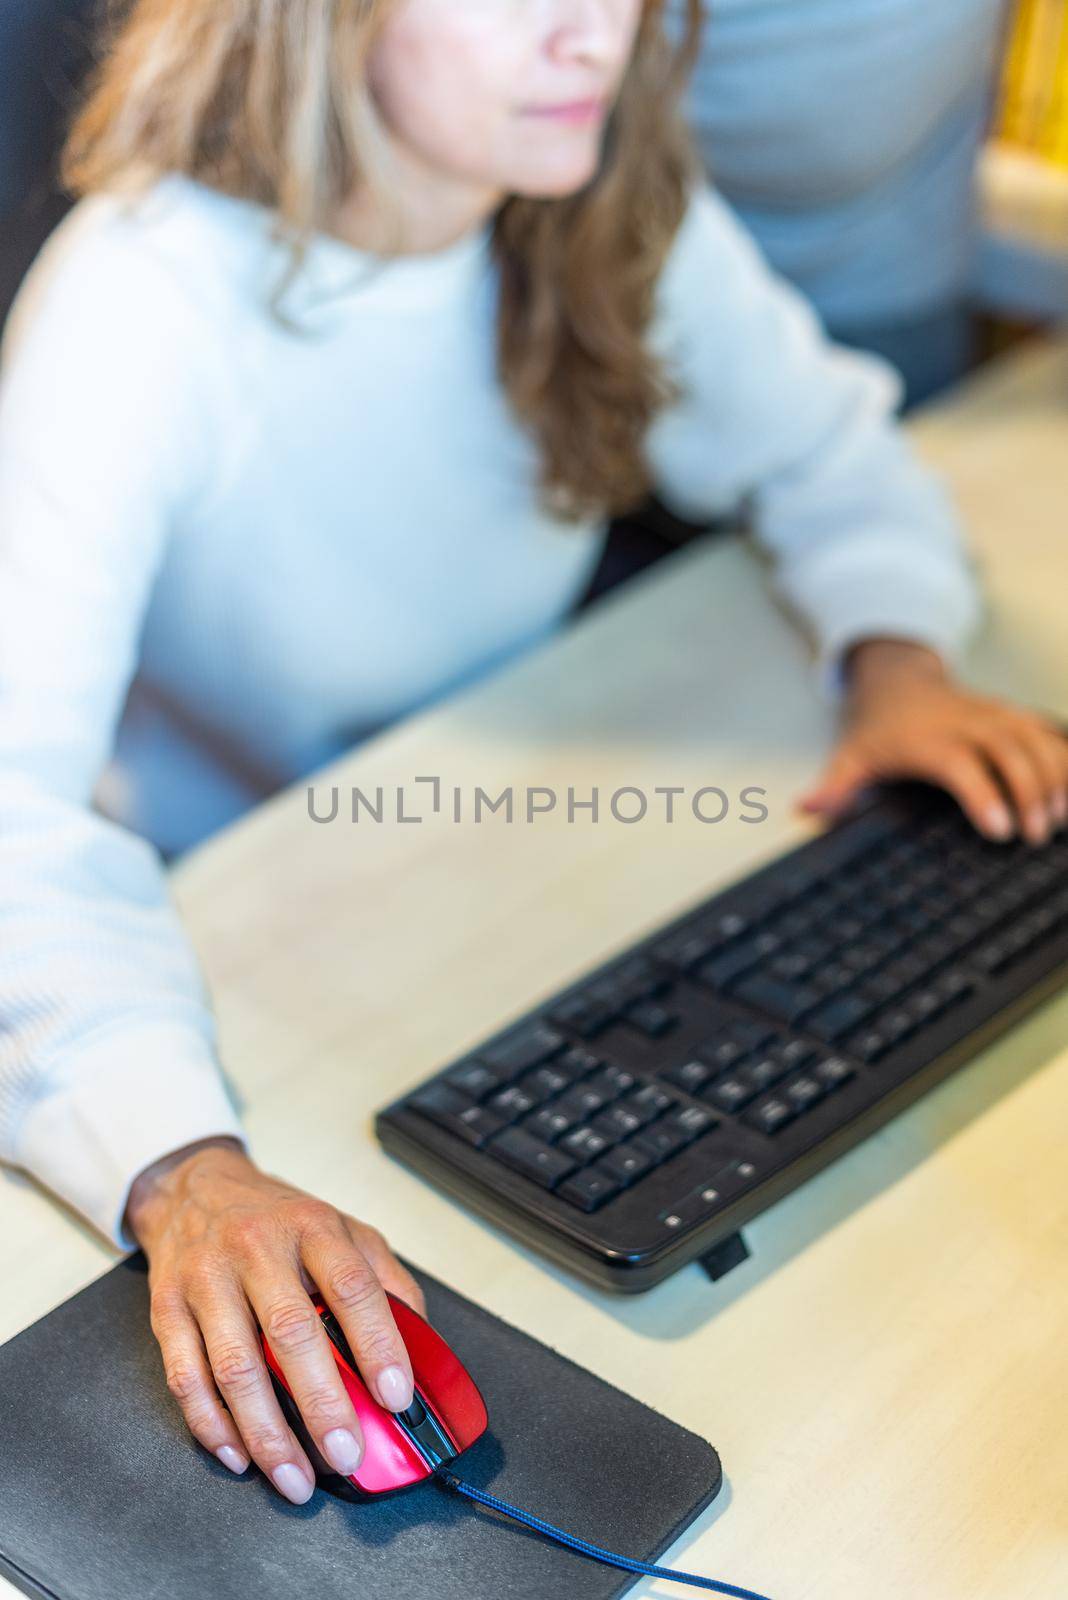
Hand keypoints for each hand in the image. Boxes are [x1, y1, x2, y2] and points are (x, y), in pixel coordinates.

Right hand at [125, 1139, 425, 1503]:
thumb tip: (421, 1346)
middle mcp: (256, 1249)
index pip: (351, 1285)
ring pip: (234, 1366)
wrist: (194, 1189)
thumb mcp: (342, 1227)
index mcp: (311, 1227)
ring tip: (295, 1479)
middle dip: (322, 1403)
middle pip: (290, 1331)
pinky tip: (239, 1457)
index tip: (395, 1396)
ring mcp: (206, 1279)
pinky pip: (186, 1377)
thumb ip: (385, 1278)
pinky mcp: (167, 1310)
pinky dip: (212, 1425)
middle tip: (347, 1455)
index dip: (377, 1342)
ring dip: (266, 1433)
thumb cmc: (277, 1219)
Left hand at [798, 639, 1067, 844]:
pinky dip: (1064, 759)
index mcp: (928, 738)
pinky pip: (1047, 732)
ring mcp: (995, 715)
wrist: (899, 680)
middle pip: (1010, 751)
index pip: (961, 764)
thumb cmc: (877, 729)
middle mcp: (967, 723)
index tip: (998, 831)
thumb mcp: (851, 755)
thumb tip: (804, 809)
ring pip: (1035, 739)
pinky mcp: (1013, 715)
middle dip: (1029, 791)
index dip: (983, 795)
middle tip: (1035, 834)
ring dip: (1054, 776)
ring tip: (1059, 819)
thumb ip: (835, 786)